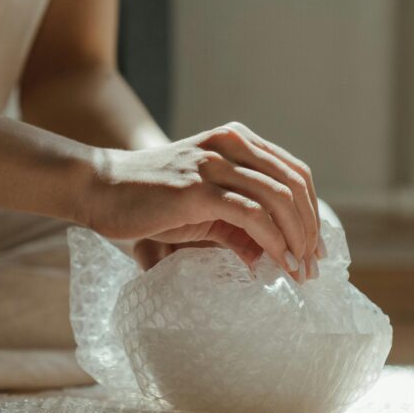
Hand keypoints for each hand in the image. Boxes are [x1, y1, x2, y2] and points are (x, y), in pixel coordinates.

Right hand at [80, 122, 321, 278]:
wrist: (99, 189)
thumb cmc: (147, 200)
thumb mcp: (201, 206)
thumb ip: (236, 224)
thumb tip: (268, 256)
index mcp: (236, 141)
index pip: (294, 173)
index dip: (311, 212)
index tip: (315, 248)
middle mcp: (230, 144)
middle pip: (294, 185)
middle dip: (310, 229)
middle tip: (313, 266)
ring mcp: (214, 164)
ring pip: (279, 199)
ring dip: (298, 240)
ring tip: (301, 271)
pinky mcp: (198, 189)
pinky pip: (252, 215)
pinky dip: (274, 243)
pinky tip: (279, 264)